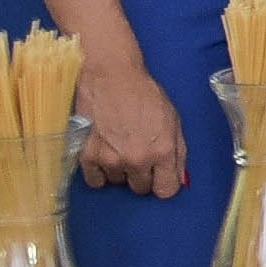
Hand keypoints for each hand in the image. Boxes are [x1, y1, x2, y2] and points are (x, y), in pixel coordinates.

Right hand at [78, 61, 188, 198]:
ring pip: (117, 182)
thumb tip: (178, 180)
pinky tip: (103, 153)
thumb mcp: (173, 120)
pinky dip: (99, 171)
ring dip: (119, 170)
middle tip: (136, 153)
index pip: (166, 191)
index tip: (158, 175)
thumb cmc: (144, 94)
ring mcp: (110, 159)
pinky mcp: (87, 155)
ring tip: (118, 146)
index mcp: (162, 151)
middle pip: (141, 188)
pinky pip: (95, 181)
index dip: (163, 183)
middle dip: (141, 175)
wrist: (111, 76)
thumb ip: (177, 153)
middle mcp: (137, 159)